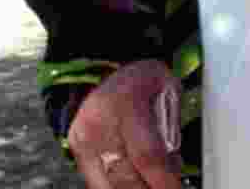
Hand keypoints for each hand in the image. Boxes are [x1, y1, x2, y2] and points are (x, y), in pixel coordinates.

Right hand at [67, 60, 181, 188]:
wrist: (113, 73)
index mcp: (125, 101)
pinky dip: (118, 184)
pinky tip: (136, 179)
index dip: (162, 181)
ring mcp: (83, 137)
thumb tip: (173, 169)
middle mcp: (98, 121)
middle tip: (165, 186)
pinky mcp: (76, 148)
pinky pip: (97, 180)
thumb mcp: (169, 91)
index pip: (146, 154)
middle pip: (125, 175)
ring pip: (109, 183)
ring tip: (151, 181)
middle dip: (148, 188)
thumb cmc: (145, 83)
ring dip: (134, 187)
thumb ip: (171, 130)